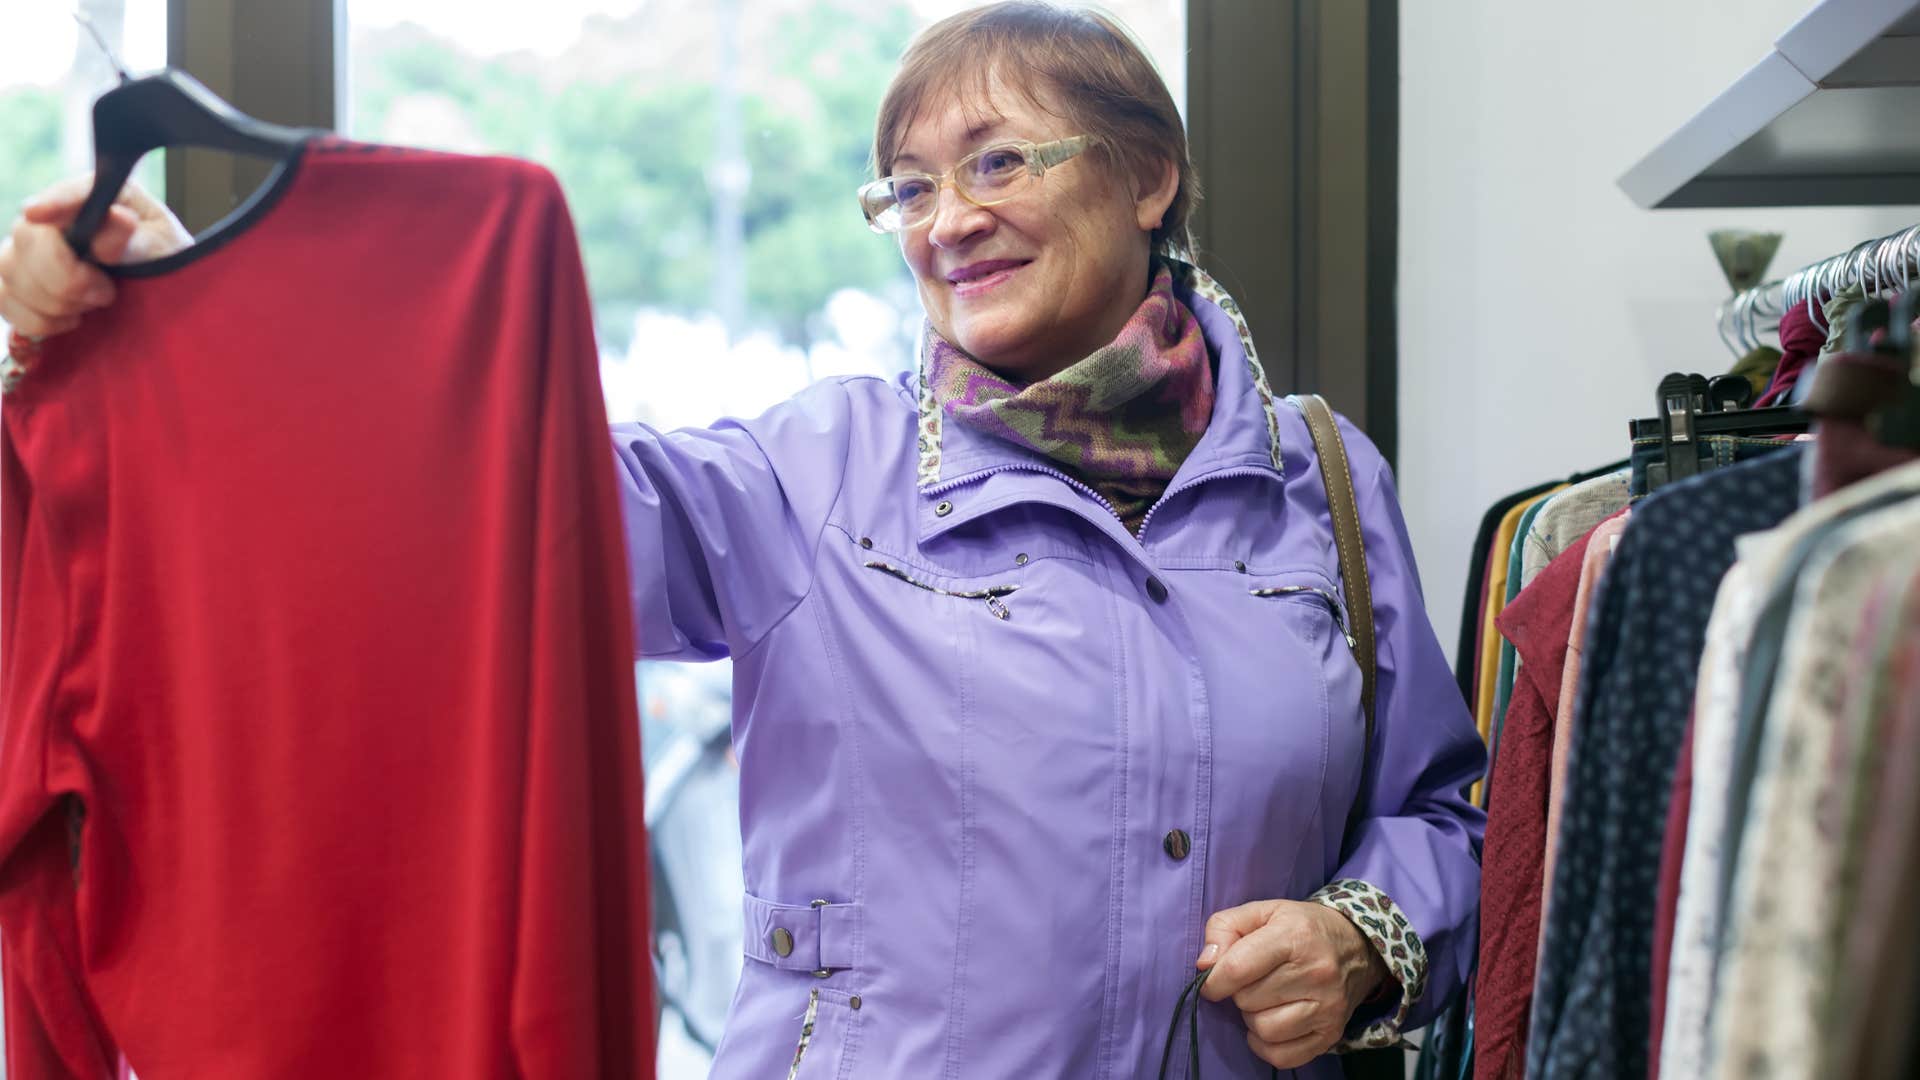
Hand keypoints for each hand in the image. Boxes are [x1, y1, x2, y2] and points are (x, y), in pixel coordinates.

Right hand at [0, 176, 190, 337]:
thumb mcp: (161, 248)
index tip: (36, 213)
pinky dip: (37, 319)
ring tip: (94, 305)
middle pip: (27, 239)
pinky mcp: (19, 283)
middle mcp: (51, 218)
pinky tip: (71, 319)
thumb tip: (117, 216)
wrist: (161, 296)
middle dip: (65, 279)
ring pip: (9, 271)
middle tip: (107, 293)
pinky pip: (5, 300)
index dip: (48, 204)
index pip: (63, 196)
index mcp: (91, 198)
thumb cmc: (163, 264)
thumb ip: (132, 239)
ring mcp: (28, 250)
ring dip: (54, 301)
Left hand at [1195, 898, 1391, 1069]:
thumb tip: (1205, 965)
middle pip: (1248, 1000)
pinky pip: (1282, 1056)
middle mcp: (1316, 973)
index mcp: (1294, 937)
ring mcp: (1327, 1007)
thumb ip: (1224, 928)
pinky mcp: (1331, 1034)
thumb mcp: (1262, 911)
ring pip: (1264, 1030)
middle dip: (1239, 993)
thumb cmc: (1301, 927)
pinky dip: (1266, 1045)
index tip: (1213, 982)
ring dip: (1253, 1019)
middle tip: (1252, 983)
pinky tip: (1270, 1024)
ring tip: (1263, 1002)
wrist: (1357, 946)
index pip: (1238, 968)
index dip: (1214, 980)